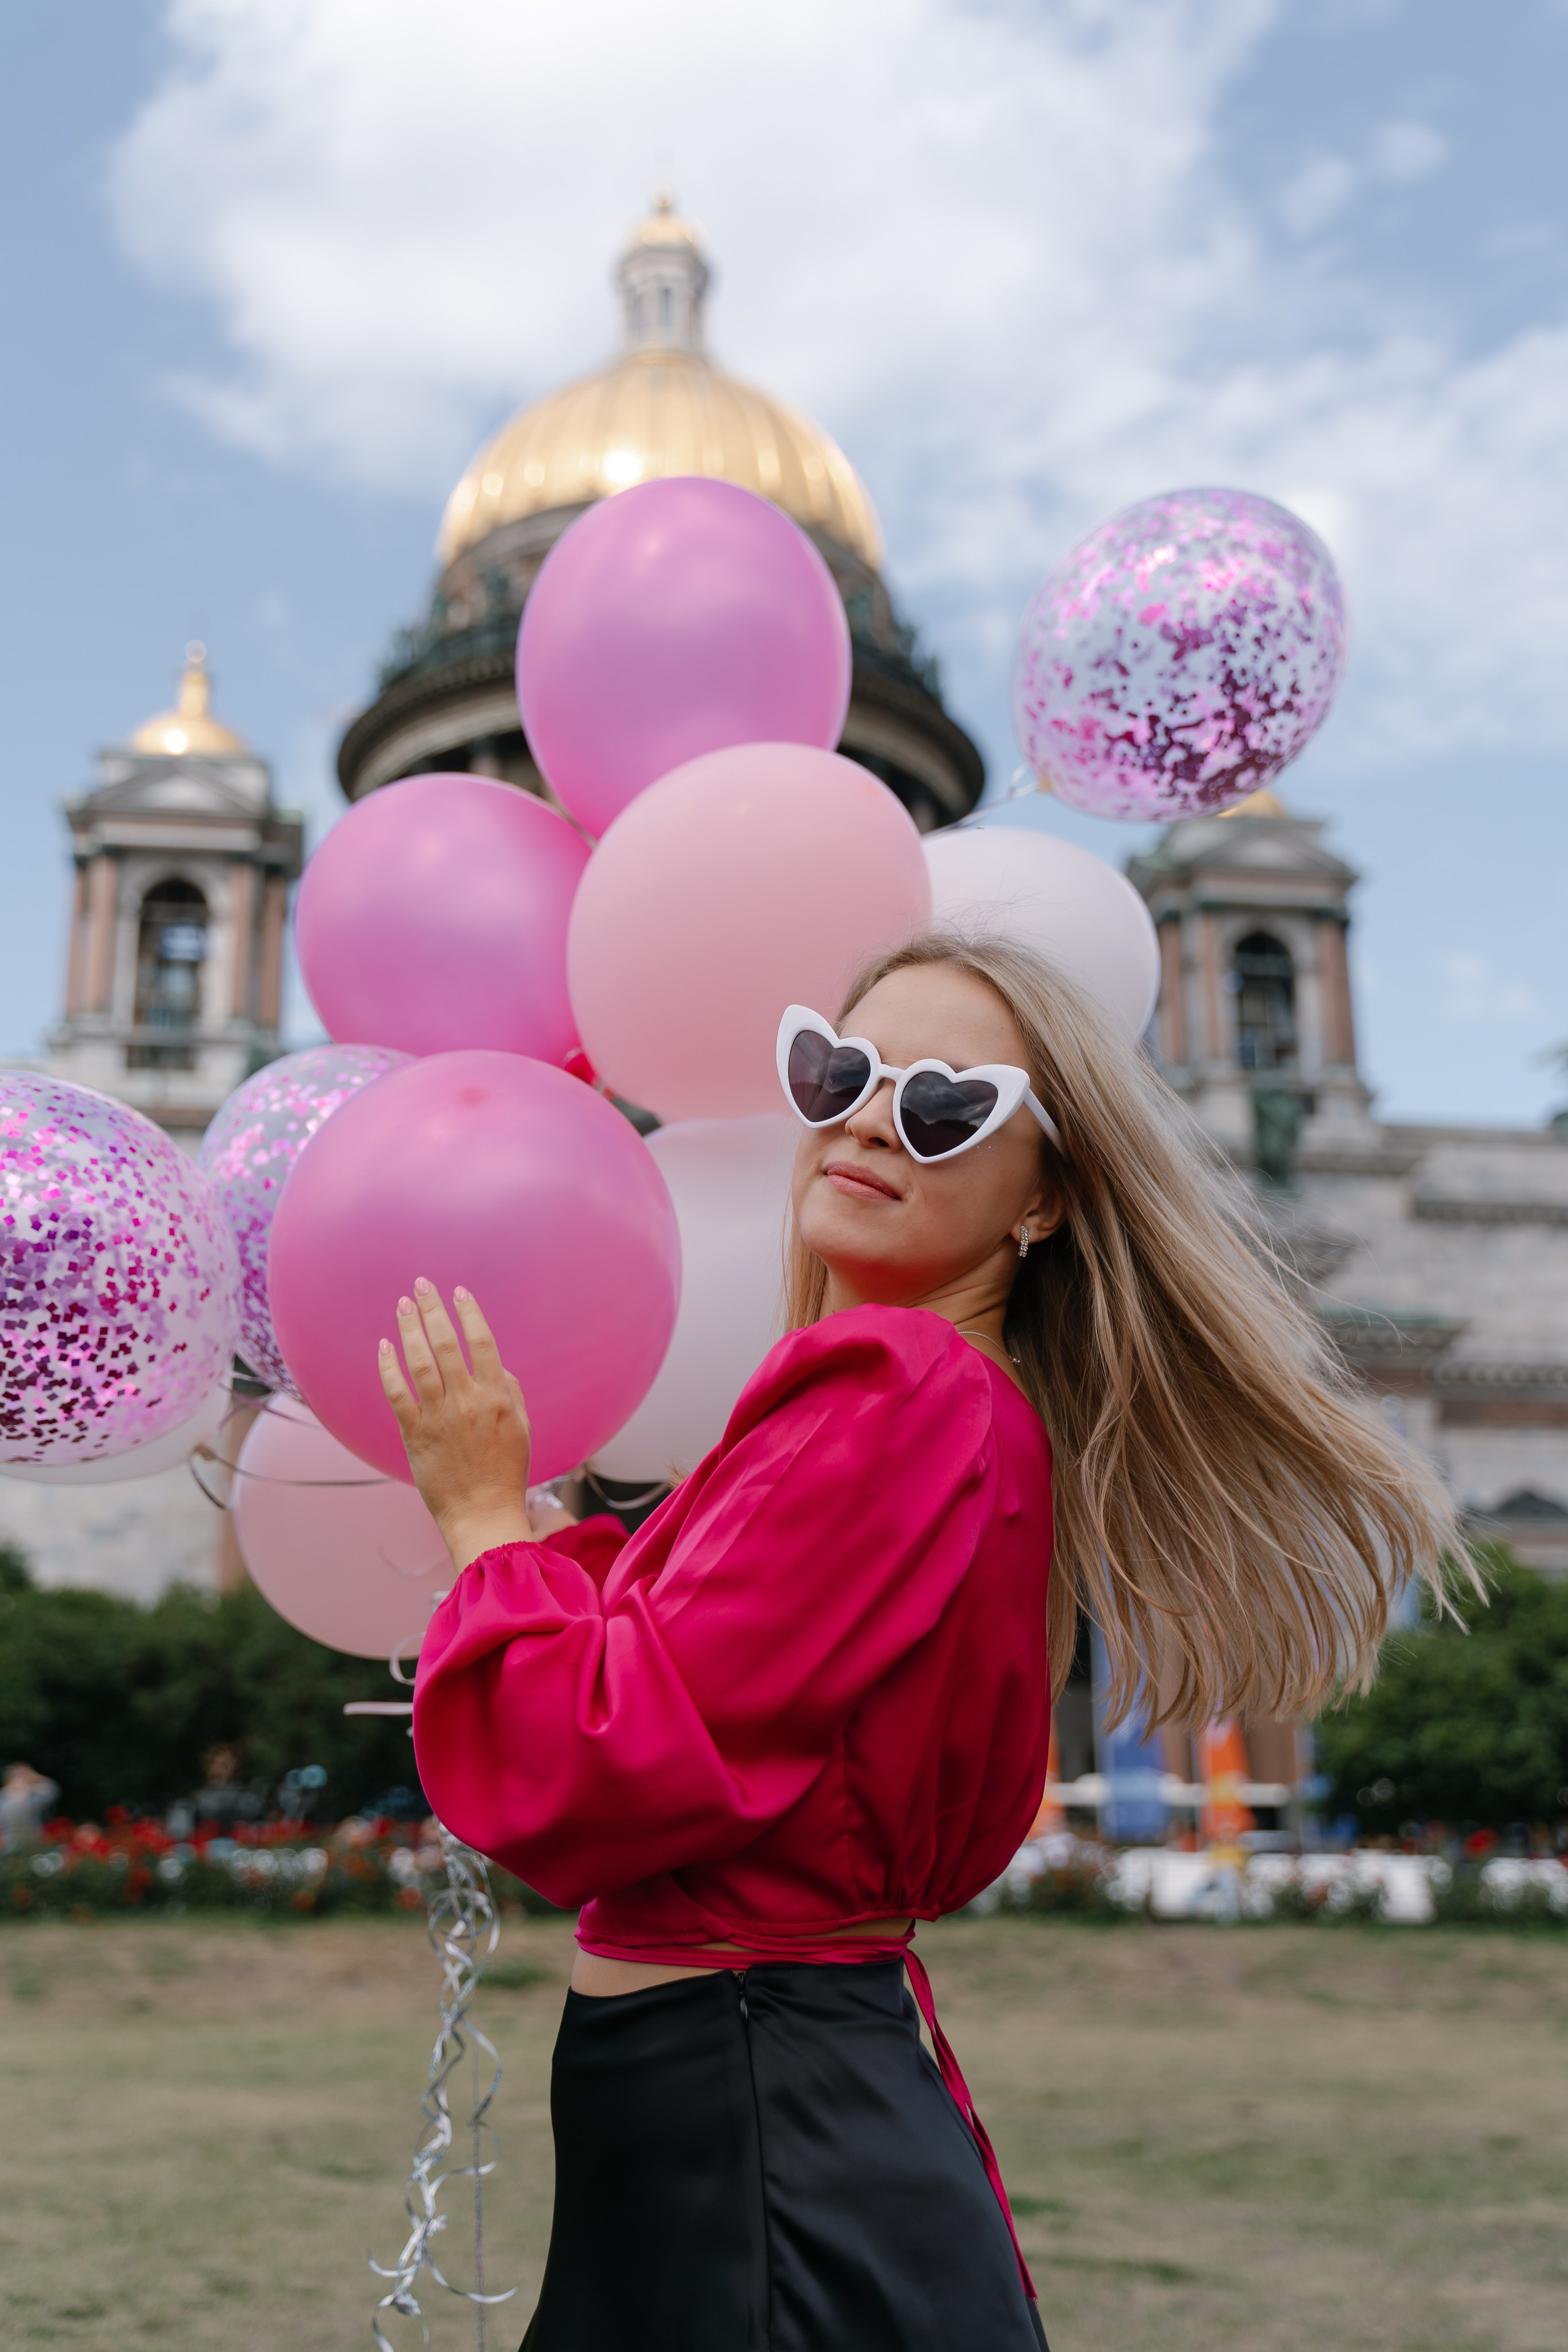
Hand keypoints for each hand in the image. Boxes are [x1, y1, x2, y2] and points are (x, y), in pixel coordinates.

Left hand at [378, 1281, 532, 1569]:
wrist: (481, 1514)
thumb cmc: (505, 1473)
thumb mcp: (522, 1429)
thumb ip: (510, 1392)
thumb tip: (494, 1363)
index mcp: (497, 1398)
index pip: (482, 1343)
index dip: (469, 1313)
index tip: (459, 1292)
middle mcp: (467, 1402)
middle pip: (446, 1344)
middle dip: (433, 1309)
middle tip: (422, 1285)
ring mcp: (438, 1417)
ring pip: (419, 1362)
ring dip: (409, 1329)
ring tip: (403, 1305)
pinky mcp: (414, 1434)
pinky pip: (397, 1393)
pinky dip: (389, 1367)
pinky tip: (384, 1346)